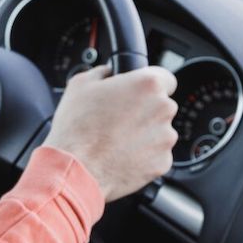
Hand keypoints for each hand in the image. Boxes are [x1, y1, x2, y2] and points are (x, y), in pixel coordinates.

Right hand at [41, 65, 177, 201]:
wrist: (77, 170)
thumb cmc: (77, 128)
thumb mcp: (80, 84)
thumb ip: (102, 73)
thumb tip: (106, 73)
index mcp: (147, 84)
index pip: (166, 78)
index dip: (150, 85)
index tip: (140, 92)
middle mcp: (162, 109)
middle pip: (161, 106)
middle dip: (144, 111)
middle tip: (118, 118)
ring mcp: (165, 138)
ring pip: (159, 131)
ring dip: (143, 133)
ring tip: (116, 139)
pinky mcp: (163, 163)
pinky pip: (156, 154)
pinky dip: (143, 155)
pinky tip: (121, 154)